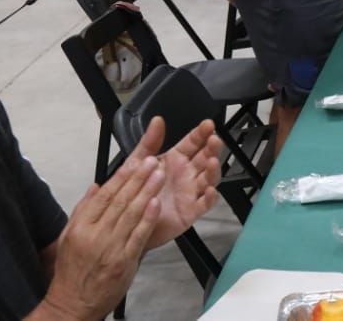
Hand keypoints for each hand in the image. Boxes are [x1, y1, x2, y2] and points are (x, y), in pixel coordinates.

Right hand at [41, 143, 166, 318]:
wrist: (73, 303)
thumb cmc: (72, 271)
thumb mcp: (68, 237)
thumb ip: (82, 210)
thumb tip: (95, 186)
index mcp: (81, 227)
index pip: (104, 195)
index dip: (122, 176)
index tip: (135, 161)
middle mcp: (95, 235)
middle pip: (120, 201)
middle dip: (138, 178)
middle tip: (152, 161)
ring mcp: (110, 248)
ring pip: (131, 214)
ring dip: (147, 192)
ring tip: (159, 175)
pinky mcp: (124, 262)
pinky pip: (138, 236)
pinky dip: (148, 219)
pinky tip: (156, 203)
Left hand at [142, 117, 222, 249]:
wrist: (128, 221)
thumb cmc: (134, 191)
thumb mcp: (137, 163)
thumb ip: (149, 142)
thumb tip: (157, 120)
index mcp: (175, 159)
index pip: (193, 142)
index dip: (201, 133)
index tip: (208, 124)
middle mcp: (187, 174)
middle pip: (205, 158)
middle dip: (212, 148)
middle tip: (214, 140)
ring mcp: (191, 192)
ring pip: (209, 178)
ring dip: (213, 170)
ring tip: (212, 162)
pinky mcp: (191, 211)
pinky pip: (204, 204)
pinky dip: (210, 197)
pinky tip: (210, 190)